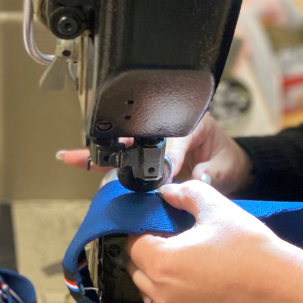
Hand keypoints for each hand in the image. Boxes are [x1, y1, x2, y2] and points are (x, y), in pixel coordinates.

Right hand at [56, 114, 253, 194]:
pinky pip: (124, 160)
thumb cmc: (228, 161)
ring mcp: (155, 143)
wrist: (231, 166)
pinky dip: (101, 163)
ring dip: (100, 154)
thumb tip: (197, 178)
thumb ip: (212, 173)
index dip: (165, 159)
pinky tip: (75, 160)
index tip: (162, 176)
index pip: (171, 139)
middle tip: (90, 156)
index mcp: (190, 123)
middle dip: (116, 149)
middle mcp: (167, 130)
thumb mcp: (226, 166)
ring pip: (125, 148)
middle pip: (138, 137)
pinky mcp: (148, 157)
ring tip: (71, 157)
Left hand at [126, 180, 302, 302]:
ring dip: (156, 275)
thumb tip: (168, 191)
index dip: (142, 229)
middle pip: (136, 269)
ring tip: (182, 259)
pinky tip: (195, 280)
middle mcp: (162, 292)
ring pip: (149, 292)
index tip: (156, 222)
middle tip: (169, 238)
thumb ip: (187, 193)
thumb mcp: (216, 207)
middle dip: (146, 252)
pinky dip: (172, 293)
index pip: (132, 244)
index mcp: (162, 261)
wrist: (280, 286)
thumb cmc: (248, 246)